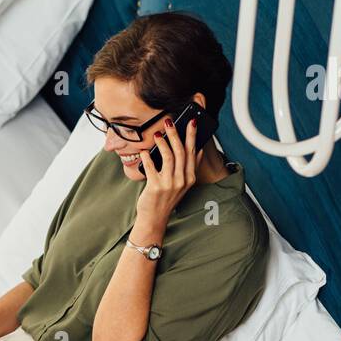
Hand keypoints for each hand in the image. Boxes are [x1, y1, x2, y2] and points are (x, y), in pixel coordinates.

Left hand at [136, 115, 201, 230]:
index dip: (191, 136)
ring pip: (168, 157)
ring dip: (162, 143)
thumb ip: (189, 168)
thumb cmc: (166, 198)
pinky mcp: (156, 187)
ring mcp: (169, 184)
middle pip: (181, 152)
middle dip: (175, 134)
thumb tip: (197, 149)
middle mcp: (182, 180)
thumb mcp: (183, 184)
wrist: (154, 218)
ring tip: (157, 133)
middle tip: (170, 122)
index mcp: (189, 177)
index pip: (192, 152)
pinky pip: (151, 167)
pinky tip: (144, 151)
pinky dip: (147, 157)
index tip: (191, 122)